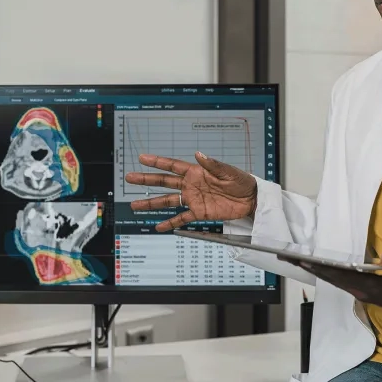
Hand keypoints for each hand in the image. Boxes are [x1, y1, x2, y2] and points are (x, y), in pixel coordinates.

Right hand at [124, 152, 257, 231]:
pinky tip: (158, 226)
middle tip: (130, 178)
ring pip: (168, 201)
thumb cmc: (242, 181)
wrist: (252, 200)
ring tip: (135, 205)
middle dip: (146, 180)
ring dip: (152, 203)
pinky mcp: (199, 213)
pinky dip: (170, 223)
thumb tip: (199, 154)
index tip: (142, 158)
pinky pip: (181, 218)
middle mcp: (191, 185)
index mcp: (196, 172)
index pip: (172, 166)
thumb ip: (212, 165)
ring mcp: (193, 199)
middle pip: (164, 182)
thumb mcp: (228, 171)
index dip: (157, 162)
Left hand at [281, 252, 381, 321]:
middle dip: (307, 266)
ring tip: (294, 258)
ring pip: (331, 279)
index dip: (319, 266)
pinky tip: (316, 265)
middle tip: (285, 255)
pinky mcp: (362, 289)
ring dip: (312, 268)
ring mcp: (360, 291)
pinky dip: (324, 271)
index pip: (338, 274)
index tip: (301, 258)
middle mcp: (359, 290)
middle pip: (328, 277)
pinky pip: (338, 279)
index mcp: (369, 287)